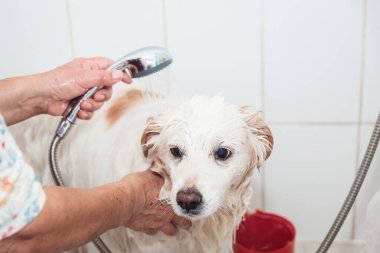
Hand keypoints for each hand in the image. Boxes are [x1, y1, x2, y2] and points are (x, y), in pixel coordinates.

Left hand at [0, 57, 131, 124]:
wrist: (42, 98)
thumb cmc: (56, 82)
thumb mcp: (83, 77)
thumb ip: (103, 76)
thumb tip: (118, 74)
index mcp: (89, 67)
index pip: (110, 67)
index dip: (120, 72)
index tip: (128, 79)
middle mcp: (88, 79)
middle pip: (107, 88)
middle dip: (103, 95)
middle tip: (95, 96)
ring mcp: (85, 92)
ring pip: (100, 101)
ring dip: (93, 105)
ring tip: (82, 104)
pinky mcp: (80, 104)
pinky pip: (92, 111)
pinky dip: (86, 113)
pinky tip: (78, 111)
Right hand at [119, 170, 190, 235]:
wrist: (125, 201)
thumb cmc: (138, 187)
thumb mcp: (151, 174)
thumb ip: (158, 174)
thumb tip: (160, 165)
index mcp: (172, 200)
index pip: (186, 204)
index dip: (189, 205)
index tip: (190, 204)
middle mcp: (168, 213)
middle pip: (182, 222)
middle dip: (185, 222)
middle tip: (186, 222)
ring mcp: (157, 222)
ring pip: (170, 230)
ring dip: (171, 229)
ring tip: (173, 228)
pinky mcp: (145, 228)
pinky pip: (152, 231)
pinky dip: (153, 229)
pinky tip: (152, 226)